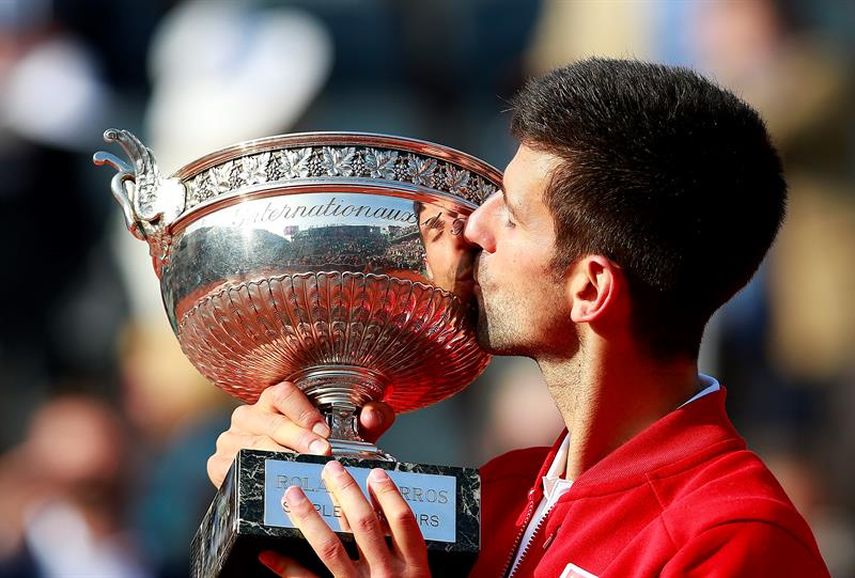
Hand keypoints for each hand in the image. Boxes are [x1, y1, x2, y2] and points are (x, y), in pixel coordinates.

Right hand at [207, 381, 394, 487]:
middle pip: (270, 420)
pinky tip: (272, 482)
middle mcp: (249, 416)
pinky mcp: (218, 465)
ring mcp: (230, 439)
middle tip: (322, 452)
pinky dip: (252, 475)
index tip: (325, 432)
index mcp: (275, 402)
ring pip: (252, 444)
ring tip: (301, 468)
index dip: (303, 411)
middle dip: (298, 437)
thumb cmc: (318, 453)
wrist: (286, 486)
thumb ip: (368, 421)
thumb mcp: (346, 435)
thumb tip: (372, 415)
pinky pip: (231, 469)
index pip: (282, 393)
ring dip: (278, 456)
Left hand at [258, 462, 429, 577]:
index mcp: (415, 571)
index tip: (375, 473)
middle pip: (365, 526)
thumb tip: (386, 515)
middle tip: (329, 469)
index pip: (404, 523)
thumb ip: (408, 555)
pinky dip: (285, 567)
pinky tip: (268, 553)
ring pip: (332, 547)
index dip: (390, 494)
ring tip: (294, 495)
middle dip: (344, 493)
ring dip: (310, 518)